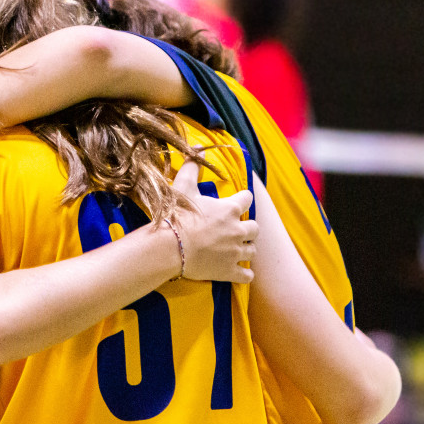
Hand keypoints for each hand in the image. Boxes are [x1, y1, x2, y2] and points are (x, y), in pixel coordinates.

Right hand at [168, 161, 256, 282]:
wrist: (168, 247)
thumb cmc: (176, 216)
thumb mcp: (182, 187)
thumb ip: (192, 167)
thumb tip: (198, 147)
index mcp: (230, 209)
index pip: (247, 199)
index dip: (241, 200)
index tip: (235, 203)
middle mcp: (238, 230)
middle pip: (255, 228)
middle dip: (247, 229)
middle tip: (233, 231)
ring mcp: (236, 252)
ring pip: (252, 251)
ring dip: (244, 249)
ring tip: (232, 250)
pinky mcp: (230, 271)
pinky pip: (247, 275)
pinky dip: (244, 274)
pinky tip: (237, 271)